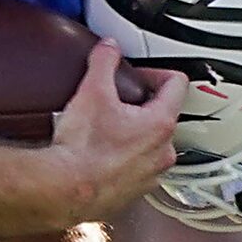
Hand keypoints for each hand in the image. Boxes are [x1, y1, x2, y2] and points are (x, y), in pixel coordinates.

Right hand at [46, 41, 181, 223]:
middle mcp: (163, 151)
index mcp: (161, 123)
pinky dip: (124, 161)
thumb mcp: (91, 92)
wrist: (64, 189)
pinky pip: (137, 170)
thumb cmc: (82, 149)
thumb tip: (108, 48)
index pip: (177, 84)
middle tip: (117, 105)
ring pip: (151, 145)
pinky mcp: (135, 192)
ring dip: (135, 137)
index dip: (157, 73)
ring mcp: (151, 174)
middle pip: (164, 116)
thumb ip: (103, 62)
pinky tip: (102, 157)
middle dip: (143, 107)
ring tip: (108, 133)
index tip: (139, 76)